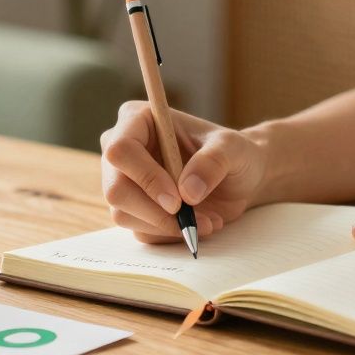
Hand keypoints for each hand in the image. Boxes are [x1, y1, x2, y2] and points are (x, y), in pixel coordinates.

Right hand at [100, 101, 267, 243]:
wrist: (239, 179)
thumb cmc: (233, 153)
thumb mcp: (232, 148)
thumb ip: (213, 162)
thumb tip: (187, 192)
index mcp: (137, 120)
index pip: (121, 150)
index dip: (146, 177)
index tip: (177, 200)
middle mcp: (123, 151)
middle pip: (116, 189)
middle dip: (155, 211)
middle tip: (192, 219)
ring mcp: (125, 183)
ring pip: (125, 215)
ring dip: (168, 226)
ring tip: (207, 220)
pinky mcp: (134, 210)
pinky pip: (141, 231)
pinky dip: (171, 234)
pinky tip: (199, 223)